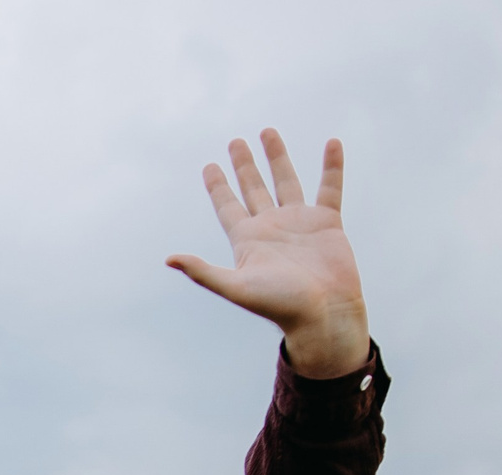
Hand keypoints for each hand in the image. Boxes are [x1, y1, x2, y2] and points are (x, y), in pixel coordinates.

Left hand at [168, 131, 368, 379]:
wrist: (324, 316)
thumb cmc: (280, 307)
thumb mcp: (237, 287)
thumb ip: (204, 272)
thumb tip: (169, 259)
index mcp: (247, 240)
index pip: (227, 206)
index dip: (217, 186)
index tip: (209, 165)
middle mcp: (271, 228)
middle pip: (253, 189)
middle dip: (243, 166)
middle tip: (235, 141)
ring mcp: (300, 224)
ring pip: (286, 181)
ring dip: (277, 157)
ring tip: (267, 132)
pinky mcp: (328, 223)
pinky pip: (330, 187)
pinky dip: (332, 166)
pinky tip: (332, 142)